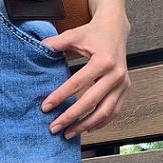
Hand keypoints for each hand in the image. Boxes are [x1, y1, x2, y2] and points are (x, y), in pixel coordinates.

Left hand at [41, 3, 130, 139]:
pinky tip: (86, 128)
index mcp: (103, 61)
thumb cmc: (93, 33)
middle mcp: (116, 74)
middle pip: (91, 102)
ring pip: (105, 112)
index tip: (45, 107)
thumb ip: (54, 43)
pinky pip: (114, 111)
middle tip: (54, 127)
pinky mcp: (125, 89)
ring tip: (68, 133)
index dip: (60, 96)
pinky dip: (100, 122)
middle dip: (71, 117)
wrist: (115, 30)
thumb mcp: (73, 35)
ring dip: (86, 125)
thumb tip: (36, 50)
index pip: (77, 83)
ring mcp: (123, 83)